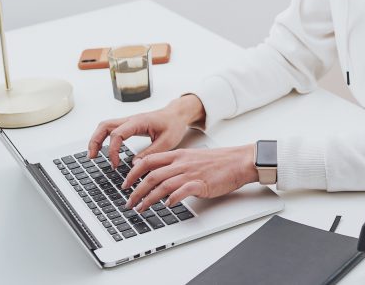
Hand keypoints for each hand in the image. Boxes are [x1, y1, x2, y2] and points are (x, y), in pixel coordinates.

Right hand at [86, 94, 204, 168]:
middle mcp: (131, 119)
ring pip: (105, 126)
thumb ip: (151, 153)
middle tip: (92, 157)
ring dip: (96, 139)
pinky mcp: (129, 125)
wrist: (178, 114)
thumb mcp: (167, 142)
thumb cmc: (174, 125)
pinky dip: (104, 138)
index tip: (115, 164)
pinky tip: (104, 150)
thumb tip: (134, 165)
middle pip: (104, 126)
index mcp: (139, 122)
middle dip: (95, 141)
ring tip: (93, 155)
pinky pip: (111, 129)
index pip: (117, 134)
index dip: (112, 150)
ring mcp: (129, 121)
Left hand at [122, 145, 259, 211]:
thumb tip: (159, 175)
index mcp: (178, 155)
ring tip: (141, 208)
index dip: (133, 173)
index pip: (148, 161)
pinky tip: (167, 205)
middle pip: (151, 175)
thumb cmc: (218, 161)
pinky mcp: (201, 184)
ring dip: (148, 199)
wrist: (238, 161)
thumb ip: (176, 164)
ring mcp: (191, 173)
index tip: (125, 184)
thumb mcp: (193, 157)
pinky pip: (182, 192)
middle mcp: (181, 163)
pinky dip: (172, 199)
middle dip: (136, 190)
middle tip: (129, 202)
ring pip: (162, 185)